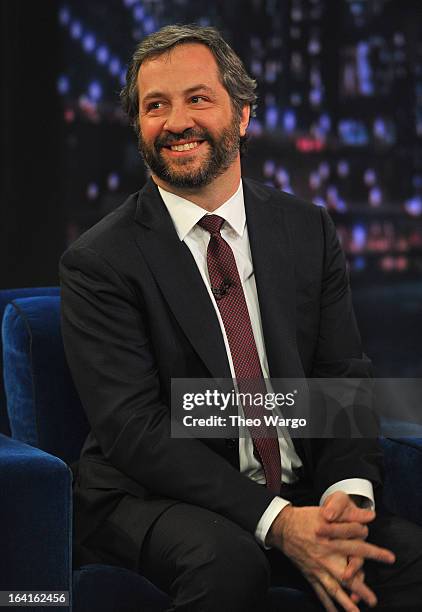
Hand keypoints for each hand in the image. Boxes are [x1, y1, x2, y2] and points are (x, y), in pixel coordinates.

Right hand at [266, 502, 394, 611]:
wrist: (283, 526)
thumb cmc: (306, 518)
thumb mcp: (326, 512)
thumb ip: (349, 516)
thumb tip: (369, 517)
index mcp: (331, 539)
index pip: (357, 547)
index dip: (374, 553)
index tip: (389, 558)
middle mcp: (324, 556)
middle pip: (346, 575)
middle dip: (361, 588)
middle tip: (373, 600)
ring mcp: (316, 567)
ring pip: (333, 588)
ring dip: (345, 602)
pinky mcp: (309, 574)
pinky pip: (319, 591)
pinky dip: (327, 604)